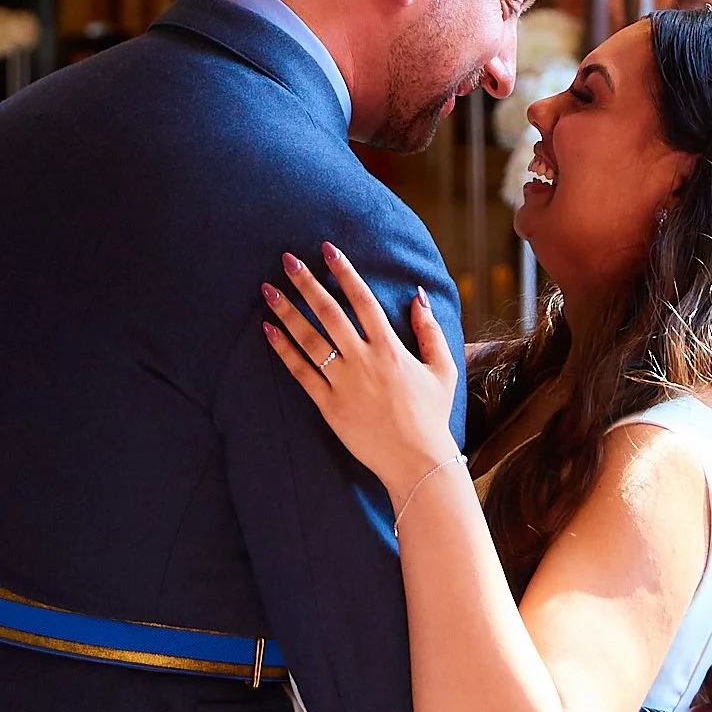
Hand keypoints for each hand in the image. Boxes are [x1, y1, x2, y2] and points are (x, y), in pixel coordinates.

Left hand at [264, 244, 462, 506]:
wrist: (417, 461)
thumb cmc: (432, 415)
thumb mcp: (442, 369)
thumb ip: (430, 330)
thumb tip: (418, 295)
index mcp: (390, 348)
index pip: (362, 299)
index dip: (344, 272)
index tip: (326, 250)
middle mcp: (364, 360)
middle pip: (328, 313)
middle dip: (306, 283)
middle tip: (286, 259)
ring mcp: (344, 383)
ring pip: (309, 339)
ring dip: (287, 312)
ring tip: (268, 290)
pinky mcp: (329, 406)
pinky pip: (301, 373)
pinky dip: (284, 350)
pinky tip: (269, 330)